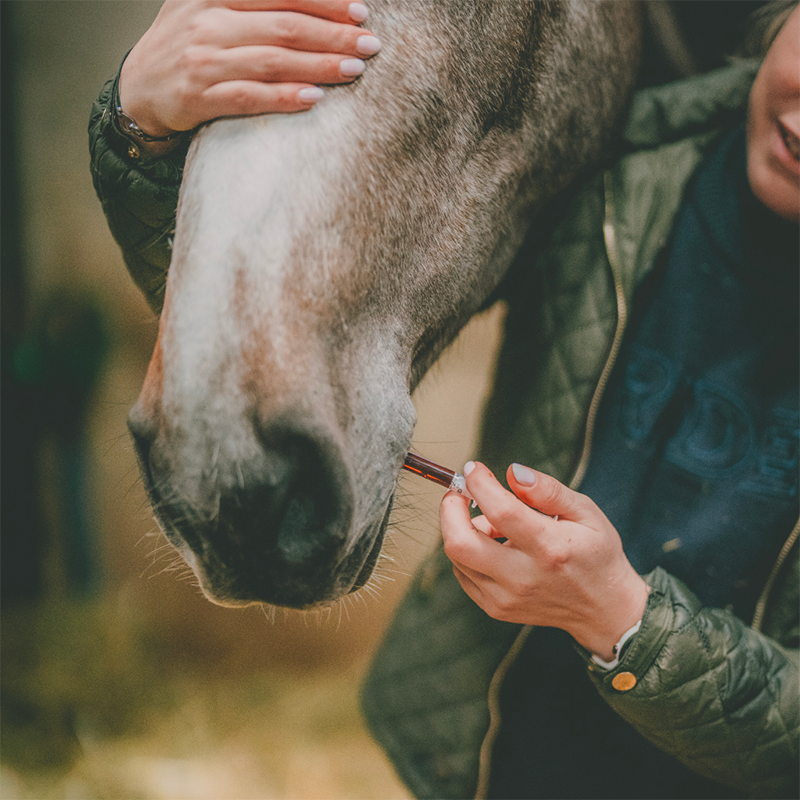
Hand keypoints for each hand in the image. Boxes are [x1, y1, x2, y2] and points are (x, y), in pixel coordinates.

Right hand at [119, 0, 381, 136]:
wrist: (137, 91)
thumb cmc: (185, 47)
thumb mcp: (204, 6)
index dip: (323, 1)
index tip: (360, 11)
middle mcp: (208, 22)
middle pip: (284, 25)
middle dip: (333, 35)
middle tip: (370, 44)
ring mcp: (202, 60)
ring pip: (271, 60)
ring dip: (318, 65)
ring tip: (354, 70)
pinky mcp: (198, 96)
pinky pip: (249, 97)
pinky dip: (284, 96)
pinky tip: (313, 98)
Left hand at [441, 461, 648, 659]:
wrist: (604, 608)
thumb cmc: (596, 554)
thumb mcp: (585, 512)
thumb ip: (548, 490)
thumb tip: (513, 472)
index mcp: (550, 548)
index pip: (501, 511)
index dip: (479, 484)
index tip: (474, 469)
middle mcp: (523, 577)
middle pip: (460, 543)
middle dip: (450, 509)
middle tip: (461, 494)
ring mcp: (506, 597)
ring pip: (457, 557)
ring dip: (463, 530)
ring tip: (494, 524)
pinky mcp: (496, 608)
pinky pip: (462, 573)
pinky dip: (468, 551)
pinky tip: (494, 545)